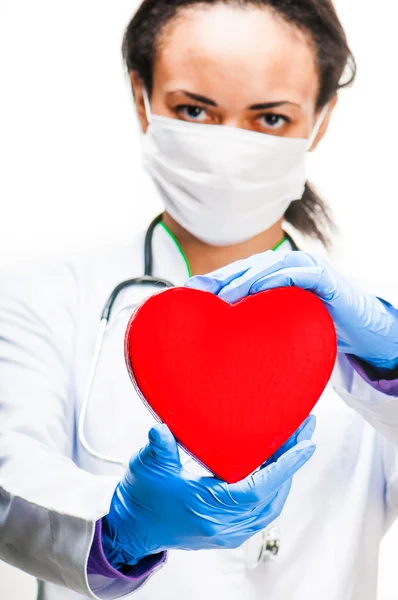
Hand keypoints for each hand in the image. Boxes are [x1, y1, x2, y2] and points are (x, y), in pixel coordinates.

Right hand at [102, 417, 315, 568]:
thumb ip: (160, 445)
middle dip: (292, 463)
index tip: (307, 445)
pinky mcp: (226, 532)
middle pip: (272, 495)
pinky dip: (273, 490)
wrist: (131, 527)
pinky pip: (261, 513)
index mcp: (208, 509)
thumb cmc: (142, 498)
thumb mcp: (148, 465)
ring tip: (295, 447)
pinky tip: (275, 471)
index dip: (286, 466)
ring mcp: (227, 532)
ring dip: (285, 477)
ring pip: (270, 506)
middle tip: (305, 433)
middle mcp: (223, 526)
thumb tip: (163, 428)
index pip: (259, 488)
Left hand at [186, 249, 397, 370]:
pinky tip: (256, 289)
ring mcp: (305, 268)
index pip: (237, 275)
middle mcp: (286, 267)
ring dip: (243, 277)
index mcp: (272, 278)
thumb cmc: (317, 330)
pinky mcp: (323, 277)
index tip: (185, 295)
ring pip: (268, 267)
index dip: (211, 282)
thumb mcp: (279, 328)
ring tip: (220, 294)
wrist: (362, 332)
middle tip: (193, 292)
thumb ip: (256, 328)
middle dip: (219, 278)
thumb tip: (220, 345)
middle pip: (246, 268)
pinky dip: (276, 279)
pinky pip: (297, 274)